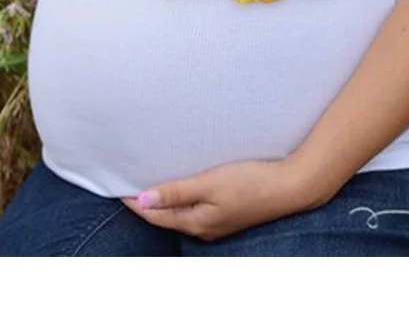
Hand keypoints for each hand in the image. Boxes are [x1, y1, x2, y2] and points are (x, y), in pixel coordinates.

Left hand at [120, 157, 318, 241]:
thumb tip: (143, 201)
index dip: (134, 201)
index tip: (118, 186)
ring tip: (149, 181)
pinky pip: (194, 207)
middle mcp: (204, 227)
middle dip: (145, 202)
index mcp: (196, 222)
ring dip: (163, 199)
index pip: (154, 215)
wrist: (291, 186)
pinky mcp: (227, 213)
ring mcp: (216, 222)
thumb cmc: (252, 182)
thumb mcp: (210, 183)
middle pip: (165, 216)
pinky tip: (181, 185)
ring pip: (179, 212)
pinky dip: (181, 197)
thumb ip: (177, 191)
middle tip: (128, 181)